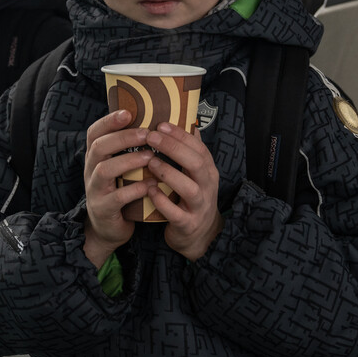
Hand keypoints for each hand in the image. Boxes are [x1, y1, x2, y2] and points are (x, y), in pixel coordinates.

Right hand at [82, 109, 155, 266]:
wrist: (110, 228)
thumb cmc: (121, 190)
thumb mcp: (122, 168)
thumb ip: (131, 149)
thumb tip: (158, 123)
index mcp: (96, 157)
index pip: (94, 133)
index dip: (108, 121)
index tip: (128, 112)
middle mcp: (90, 171)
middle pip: (98, 147)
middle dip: (122, 138)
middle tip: (146, 133)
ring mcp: (95, 190)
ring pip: (104, 170)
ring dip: (127, 161)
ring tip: (149, 156)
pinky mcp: (103, 209)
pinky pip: (116, 197)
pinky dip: (134, 189)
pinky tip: (150, 184)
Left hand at [143, 121, 222, 261]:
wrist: (199, 235)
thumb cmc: (192, 198)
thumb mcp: (196, 174)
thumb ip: (190, 151)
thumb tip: (187, 121)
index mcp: (208, 171)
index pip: (198, 147)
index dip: (181, 135)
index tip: (161, 123)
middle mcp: (207, 186)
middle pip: (195, 163)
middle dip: (173, 148)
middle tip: (151, 137)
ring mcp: (199, 206)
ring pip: (188, 188)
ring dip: (168, 173)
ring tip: (150, 162)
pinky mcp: (188, 224)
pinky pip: (176, 213)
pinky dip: (162, 201)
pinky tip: (149, 190)